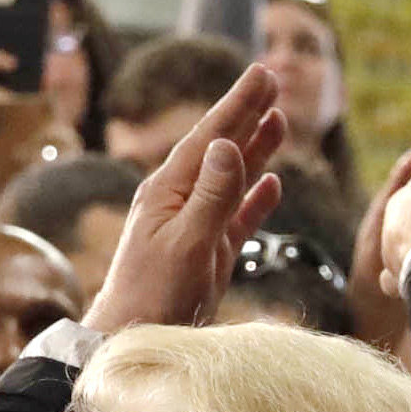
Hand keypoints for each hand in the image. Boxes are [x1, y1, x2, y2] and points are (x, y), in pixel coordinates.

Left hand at [82, 66, 285, 338]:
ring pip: (231, 179)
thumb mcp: (187, 243)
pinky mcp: (207, 253)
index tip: (260, 73)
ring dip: (254, 149)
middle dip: (246, 114)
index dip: (236, 105)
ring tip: (277, 120)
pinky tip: (271, 184)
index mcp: (167, 191)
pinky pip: (236, 217)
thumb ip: (210, 195)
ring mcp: (193, 226)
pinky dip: (255, 199)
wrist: (132, 337)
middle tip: (271, 79)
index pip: (208, 137)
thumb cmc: (154, 293)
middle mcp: (178, 201)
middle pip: (219, 149)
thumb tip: (225, 145)